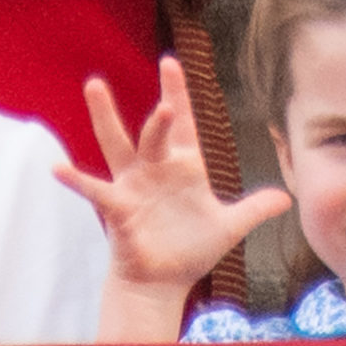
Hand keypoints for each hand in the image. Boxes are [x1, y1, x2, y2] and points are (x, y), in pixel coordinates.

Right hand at [55, 59, 293, 294]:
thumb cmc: (190, 250)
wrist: (163, 282)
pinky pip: (95, 191)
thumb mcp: (228, 227)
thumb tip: (286, 200)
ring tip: (96, 87)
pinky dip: (77, 180)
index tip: (171, 63)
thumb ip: (253, 209)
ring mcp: (134, 186)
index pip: (182, 123)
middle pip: (153, 129)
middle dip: (158, 103)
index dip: (178, 93)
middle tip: (160, 67)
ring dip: (108, 118)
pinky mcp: (118, 209)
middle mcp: (155, 169)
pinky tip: (58, 168)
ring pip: (119, 146)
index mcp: (183, 166)